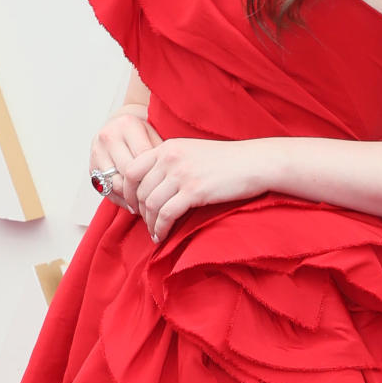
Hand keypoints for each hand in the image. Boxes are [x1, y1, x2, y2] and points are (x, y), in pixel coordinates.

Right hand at [89, 105, 162, 212]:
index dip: (155, 175)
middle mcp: (109, 137)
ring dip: (131, 199)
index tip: (167, 188)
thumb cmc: (140, 134)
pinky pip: (107, 191)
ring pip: (116, 184)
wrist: (117, 127)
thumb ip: (160, 153)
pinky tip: (134, 205)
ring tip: (147, 206)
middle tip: (158, 202)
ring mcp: (97, 153)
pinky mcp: (91, 168)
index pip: (142, 157)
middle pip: (128, 172)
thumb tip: (170, 178)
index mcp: (127, 125)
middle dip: (143, 190)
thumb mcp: (153, 135)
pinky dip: (121, 201)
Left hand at [123, 137, 269, 242]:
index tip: (133, 205)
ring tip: (155, 233)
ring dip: (150, 223)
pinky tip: (162, 236)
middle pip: (139, 190)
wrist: (254, 162)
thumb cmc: (226, 161)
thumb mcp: (192, 152)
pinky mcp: (194, 191)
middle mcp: (170, 157)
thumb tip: (151, 185)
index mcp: (168, 147)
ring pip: (150, 204)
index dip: (126, 191)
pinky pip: (166, 214)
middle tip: (146, 223)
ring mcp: (181, 173)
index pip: (131, 169)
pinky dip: (161, 228)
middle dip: (139, 211)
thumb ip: (170, 162)